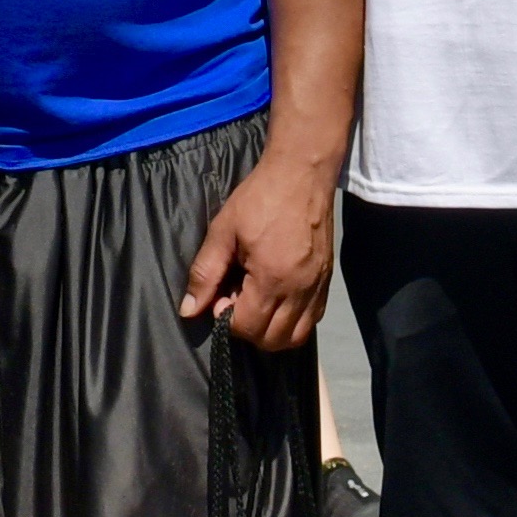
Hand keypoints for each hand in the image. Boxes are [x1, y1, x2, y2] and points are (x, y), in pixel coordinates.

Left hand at [177, 149, 338, 354]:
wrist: (301, 175)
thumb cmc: (259, 199)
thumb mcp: (223, 231)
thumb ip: (205, 274)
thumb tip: (189, 310)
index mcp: (272, 278)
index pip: (248, 327)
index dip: (227, 319)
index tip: (220, 297)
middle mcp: (300, 291)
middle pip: (273, 340)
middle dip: (248, 330)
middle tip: (235, 300)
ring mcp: (318, 289)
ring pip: (295, 337)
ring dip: (271, 332)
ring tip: (255, 303)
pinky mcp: (327, 283)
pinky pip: (311, 321)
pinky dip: (291, 323)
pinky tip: (276, 300)